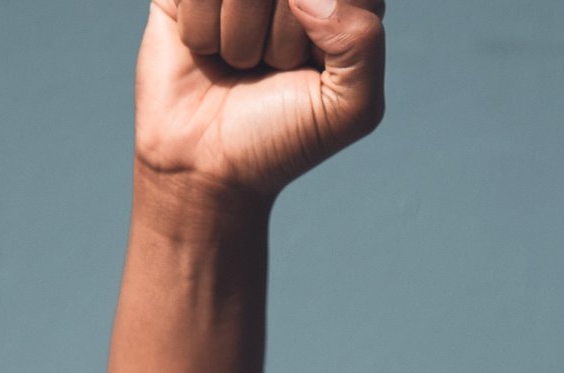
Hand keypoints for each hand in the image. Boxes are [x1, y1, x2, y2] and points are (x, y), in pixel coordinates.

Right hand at [134, 0, 383, 211]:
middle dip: (282, 41)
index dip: (323, 36)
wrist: (207, 165)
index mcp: (346, 0)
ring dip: (238, 40)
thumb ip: (363, 42)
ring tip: (238, 62)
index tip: (309, 68)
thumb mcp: (351, 107)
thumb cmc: (282, 134)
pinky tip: (205, 50)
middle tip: (271, 68)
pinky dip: (200, 31)